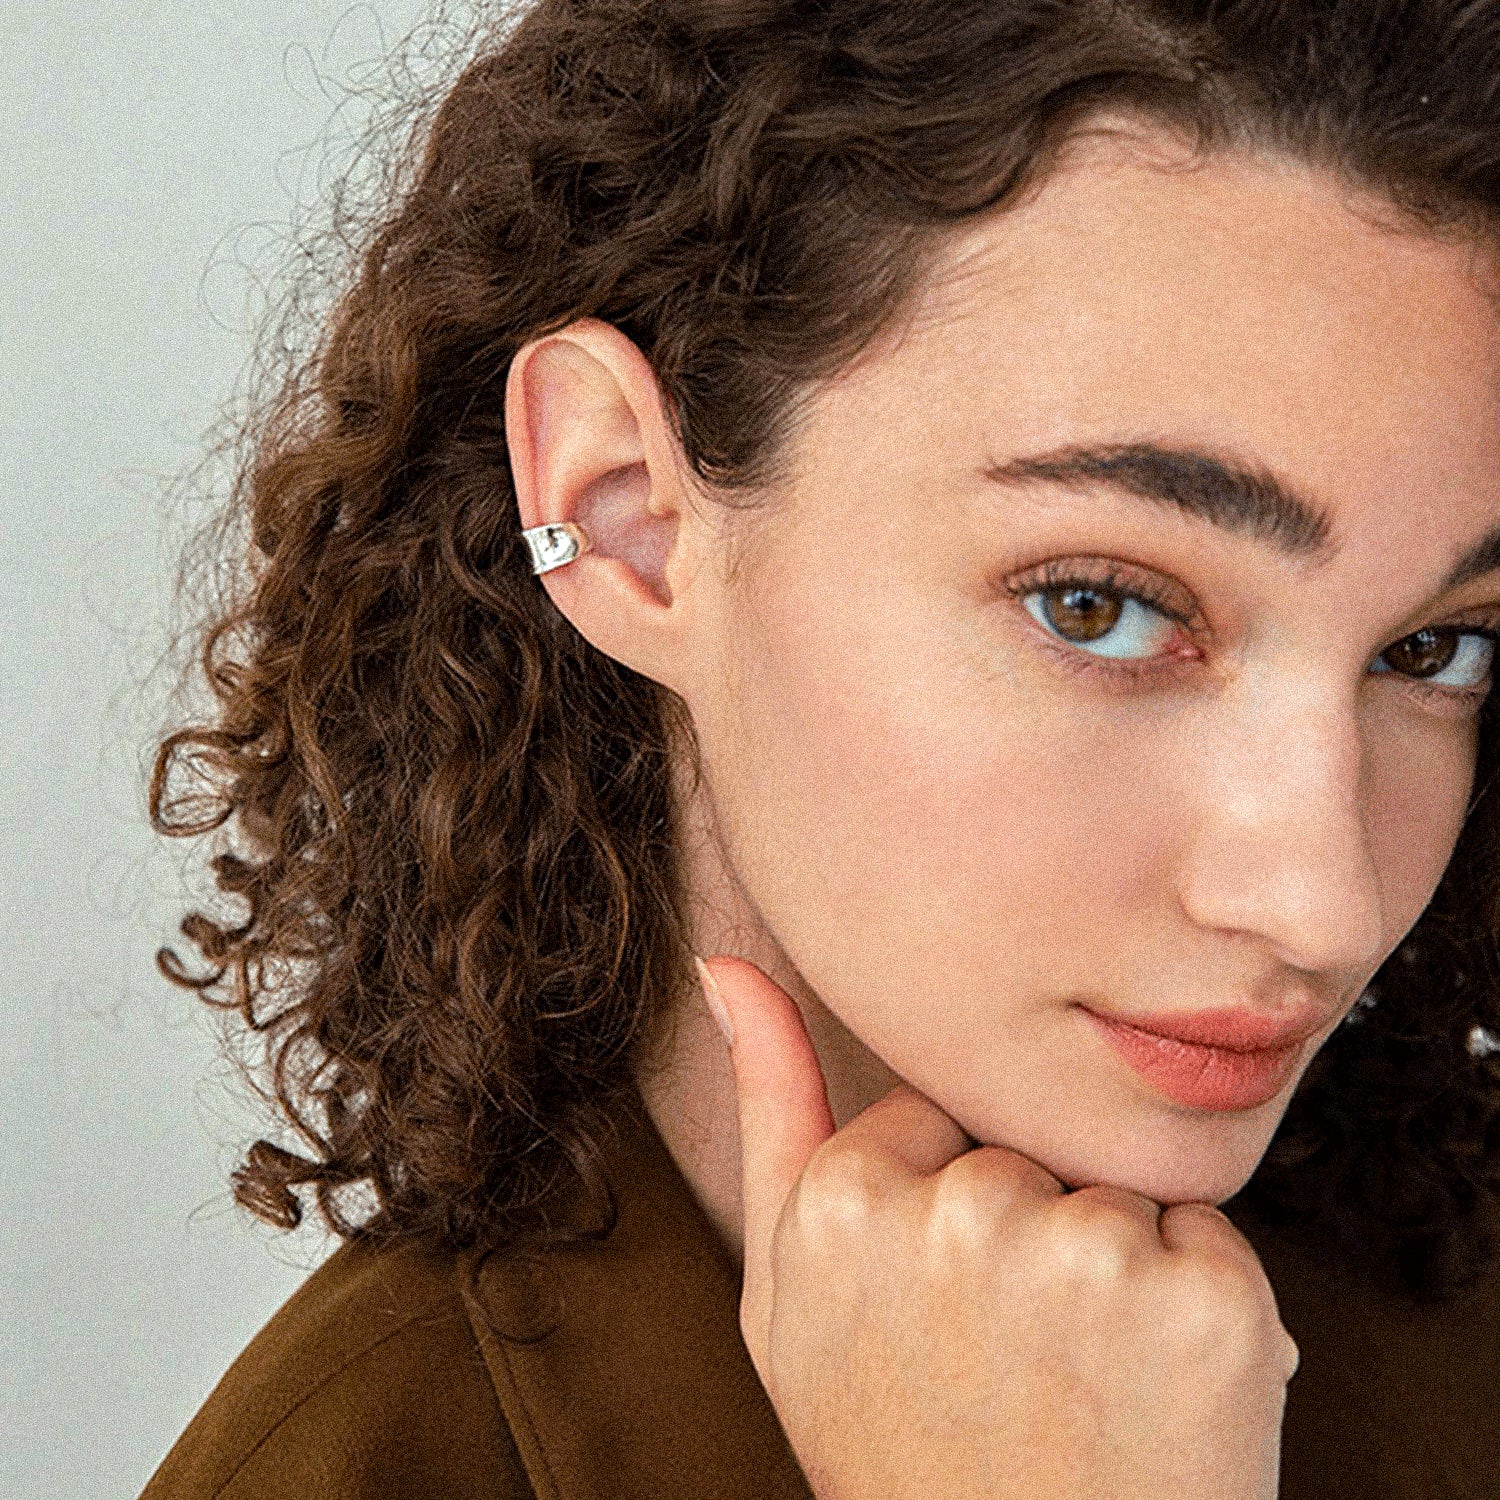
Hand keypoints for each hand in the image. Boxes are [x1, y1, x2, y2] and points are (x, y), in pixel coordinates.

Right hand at [698, 954, 1297, 1499]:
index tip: (935, 1307)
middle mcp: (960, 1212)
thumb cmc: (894, 1448)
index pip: (933, 1119)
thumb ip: (767, 1110)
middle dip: (1024, 1230)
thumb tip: (725, 967)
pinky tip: (1152, 1394)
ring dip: (1111, 1267)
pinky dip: (1197, 1308)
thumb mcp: (787, 1296)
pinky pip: (1206, 1238)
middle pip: (1022, 1149)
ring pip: (1110, 1188)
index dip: (942, 1211)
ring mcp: (1085, 1256)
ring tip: (1075, 1386)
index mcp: (845, 1199)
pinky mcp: (1207, 1306)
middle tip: (1006, 1362)